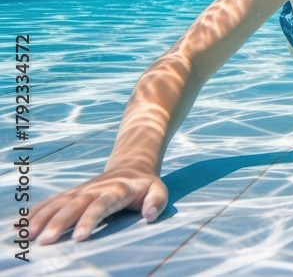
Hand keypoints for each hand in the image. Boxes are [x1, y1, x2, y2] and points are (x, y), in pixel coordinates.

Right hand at [28, 169, 166, 243]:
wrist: (132, 165)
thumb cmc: (145, 184)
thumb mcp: (159, 190)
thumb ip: (156, 202)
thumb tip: (149, 215)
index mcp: (115, 191)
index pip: (100, 206)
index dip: (89, 220)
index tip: (79, 237)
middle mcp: (94, 189)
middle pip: (74, 206)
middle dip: (58, 223)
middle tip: (43, 241)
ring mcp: (81, 190)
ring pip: (58, 203)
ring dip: (41, 218)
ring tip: (26, 234)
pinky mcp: (72, 193)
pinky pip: (51, 201)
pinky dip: (35, 211)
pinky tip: (20, 224)